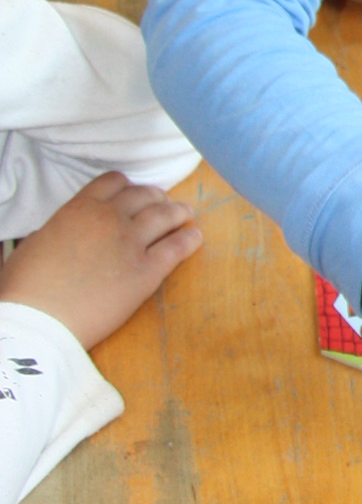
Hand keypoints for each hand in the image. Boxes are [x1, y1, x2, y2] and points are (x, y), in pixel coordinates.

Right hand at [0, 169, 200, 349]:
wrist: (39, 320)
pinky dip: (188, 239)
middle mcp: (109, 219)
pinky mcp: (146, 273)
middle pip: (143, 197)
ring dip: (177, 212)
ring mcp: (131, 244)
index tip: (132, 191)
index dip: (125, 186)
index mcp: (79, 208)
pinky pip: (175, 249)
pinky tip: (195, 237)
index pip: (112, 183)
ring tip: (185, 213)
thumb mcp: (35, 244)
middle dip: (155, 197)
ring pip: (164, 216)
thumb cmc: (25, 288)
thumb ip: (58, 232)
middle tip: (163, 202)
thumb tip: (63, 235)